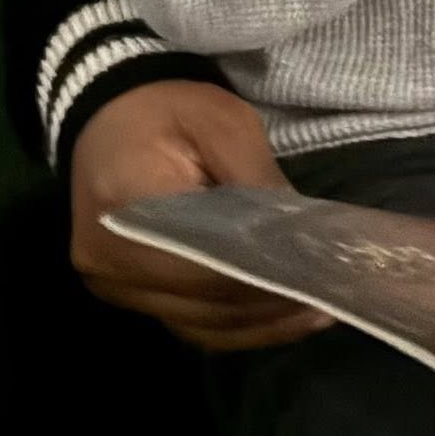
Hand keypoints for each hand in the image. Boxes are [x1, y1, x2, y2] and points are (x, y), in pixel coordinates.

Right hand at [69, 81, 330, 350]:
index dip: (262, 278)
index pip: (203, 264)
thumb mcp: (222, 124)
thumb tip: (301, 236)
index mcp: (124, 207)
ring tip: (312, 313)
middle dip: (268, 306)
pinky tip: (275, 317)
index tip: (316, 280)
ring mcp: (111, 282)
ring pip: (197, 323)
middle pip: (202, 303)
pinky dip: (232, 324)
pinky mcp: (122, 291)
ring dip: (257, 324)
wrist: (108, 115)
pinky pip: (184, 321)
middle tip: (326, 300)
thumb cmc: (167, 110)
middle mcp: (108, 260)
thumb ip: (257, 180)